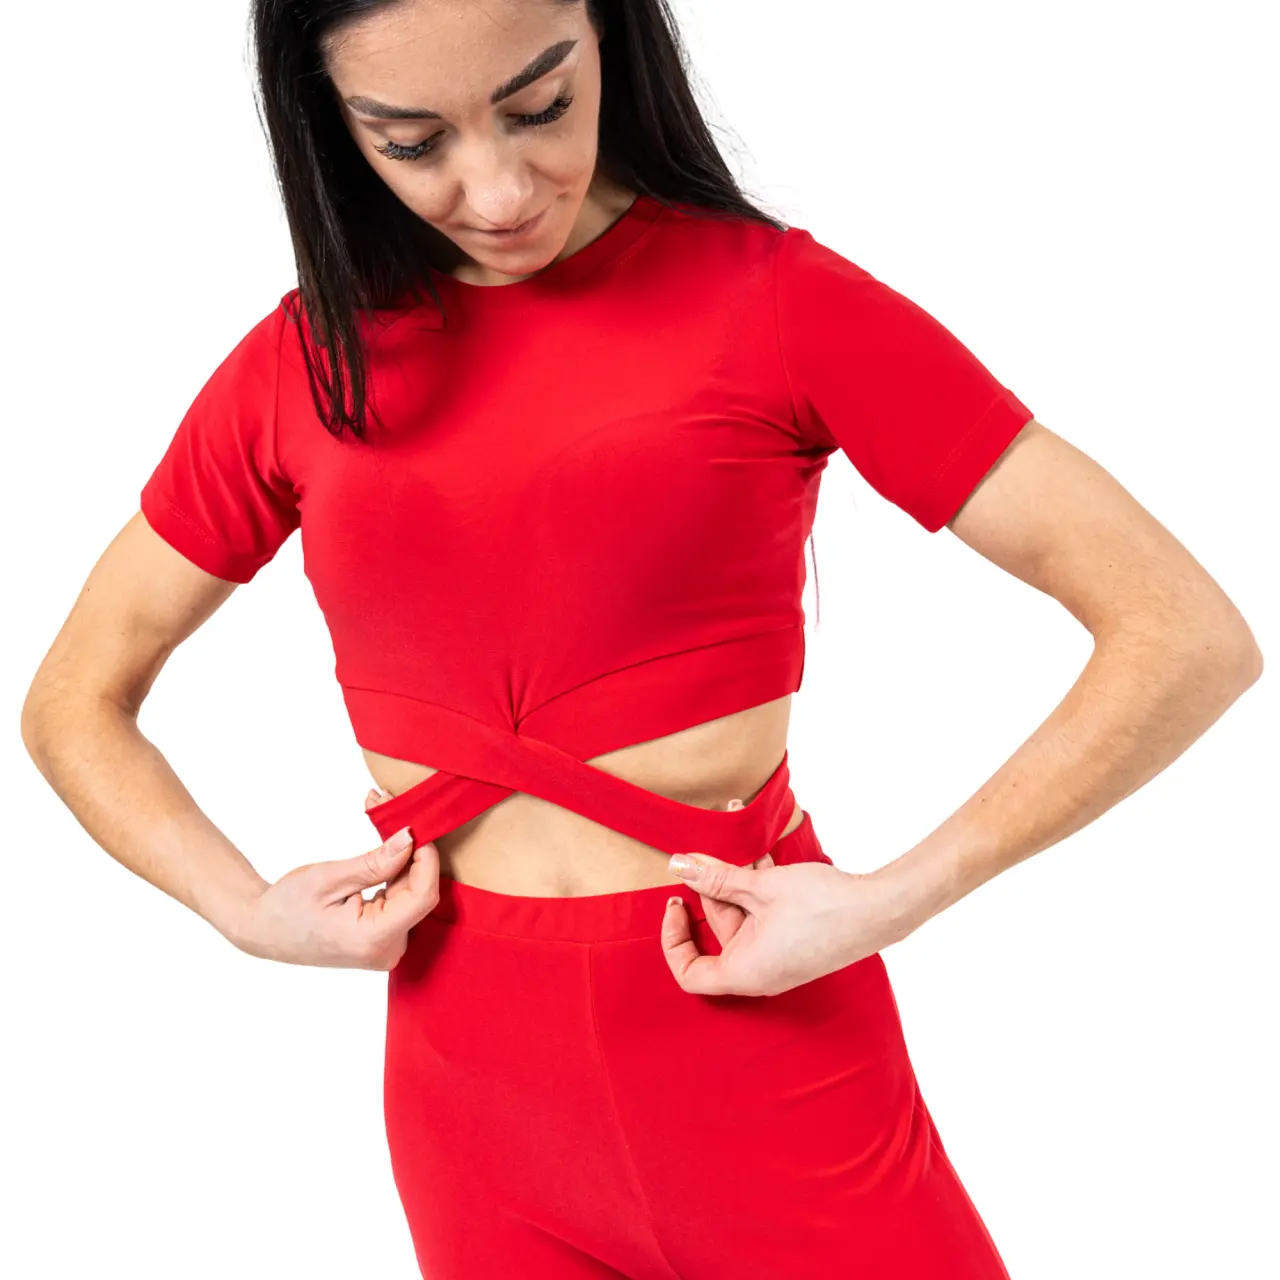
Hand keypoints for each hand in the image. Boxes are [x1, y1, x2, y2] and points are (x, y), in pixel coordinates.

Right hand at [231, 788, 438, 968]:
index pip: (422, 896)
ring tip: (382, 816)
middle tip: (390, 808)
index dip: (426, 859)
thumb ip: (375, 862)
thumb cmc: (286, 906)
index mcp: (372, 939)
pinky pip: (400, 898)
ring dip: (401, 856)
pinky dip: (393, 871)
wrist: (263, 930)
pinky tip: (383, 848)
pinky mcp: (383, 937)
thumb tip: (410, 839)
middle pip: (418, 892)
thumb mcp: (329, 877)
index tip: (415, 825)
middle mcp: (386, 950)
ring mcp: (386, 947)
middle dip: (410, 849)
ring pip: (411, 892)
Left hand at [660, 800, 902, 996]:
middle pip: (718, 932)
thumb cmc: (822, 907)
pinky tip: (762, 851)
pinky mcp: (795, 939)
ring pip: (743, 916)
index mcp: (745, 972)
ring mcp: (779, 956)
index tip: (676, 903)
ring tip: (737, 840)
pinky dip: (759, 886)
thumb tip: (678, 865)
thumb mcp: (760, 888)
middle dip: (712, 889)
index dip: (673, 940)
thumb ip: (715, 877)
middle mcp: (759, 971)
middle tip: (711, 855)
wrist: (881, 910)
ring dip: (737, 879)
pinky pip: (765, 914)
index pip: (690, 973)